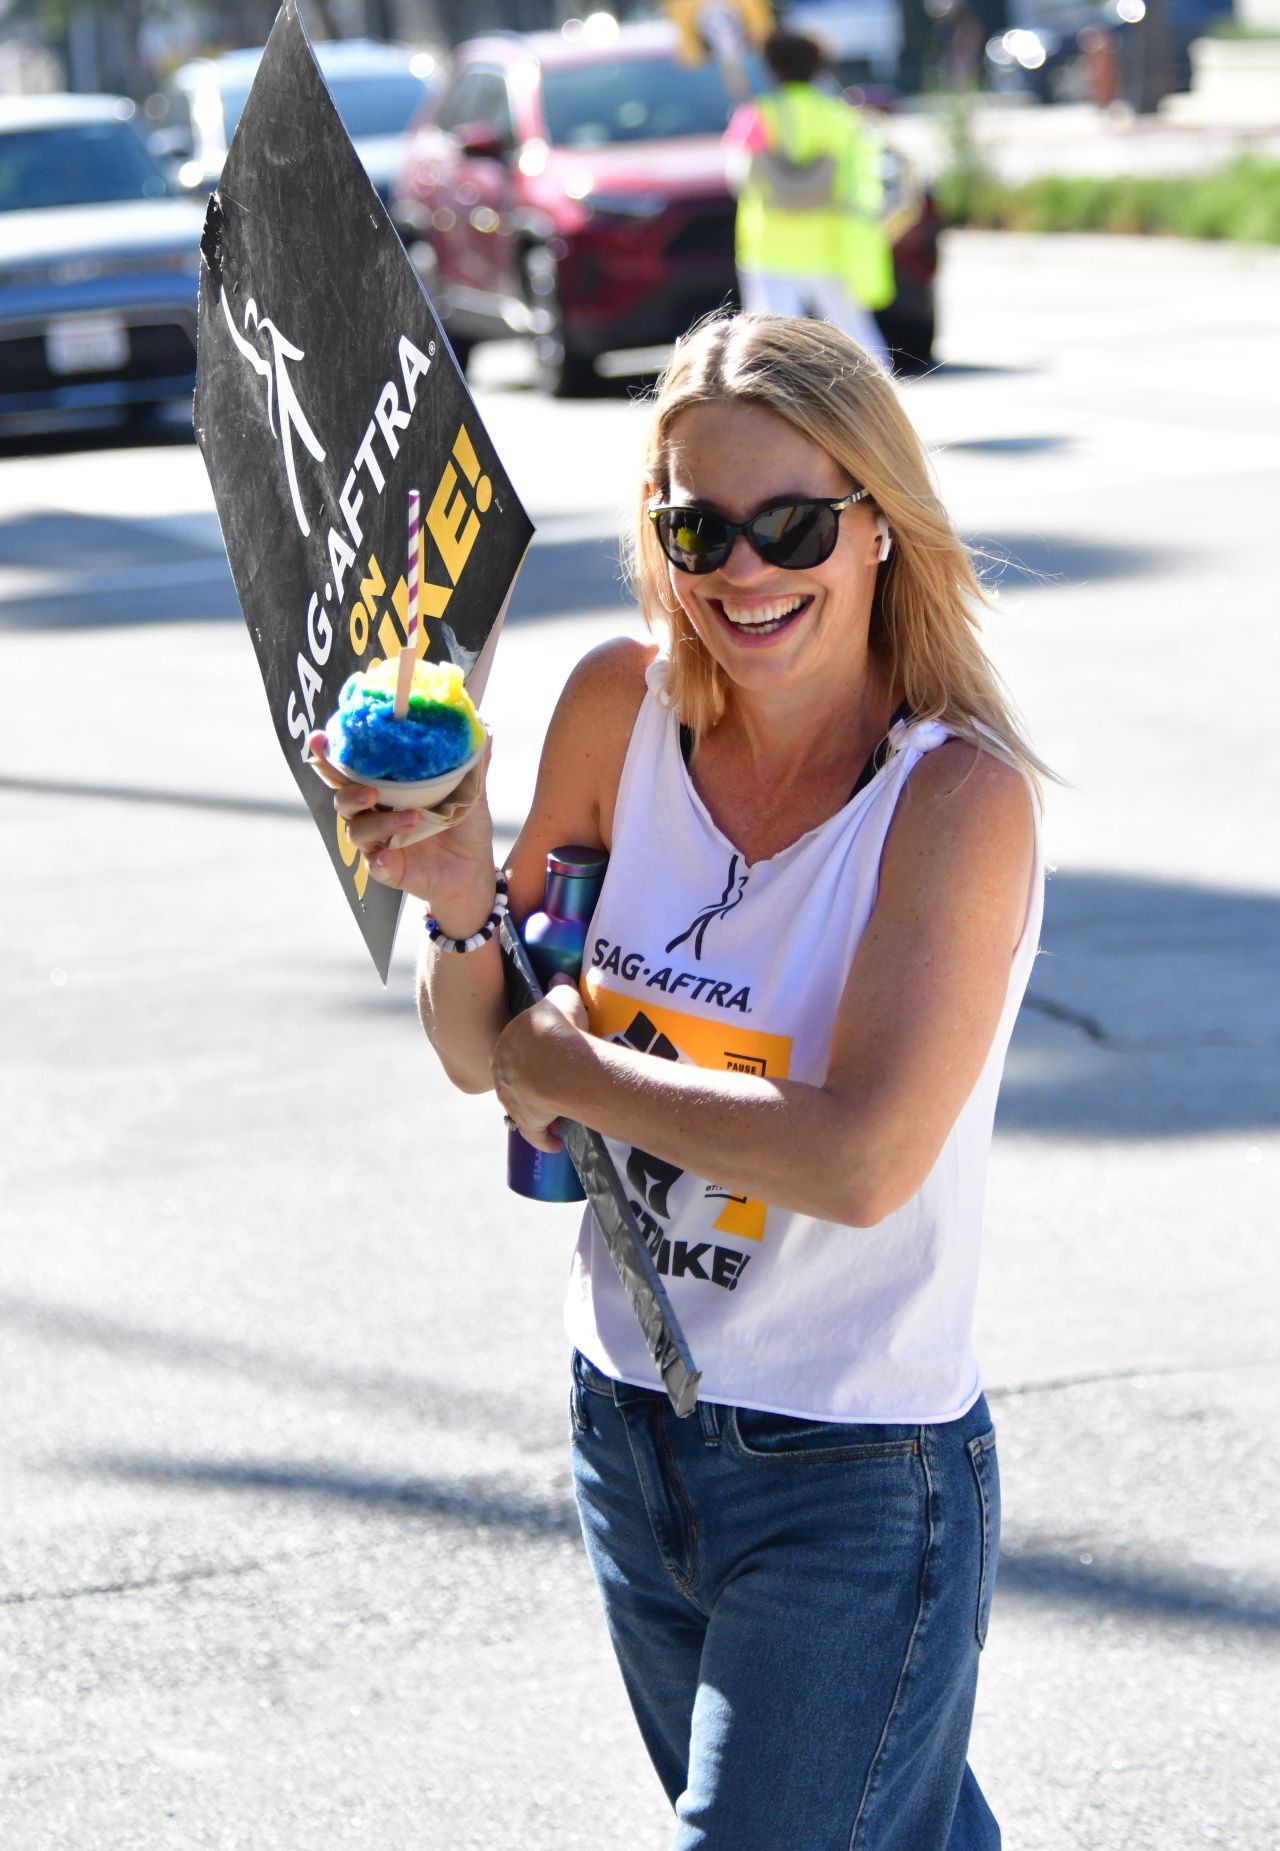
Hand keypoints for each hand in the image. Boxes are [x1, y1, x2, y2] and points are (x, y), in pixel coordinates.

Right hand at [308, 730, 495, 923]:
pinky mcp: (388, 869)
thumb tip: (484, 728)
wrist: (474, 871)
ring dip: (379, 823)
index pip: (351, 770)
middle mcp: (375, 813)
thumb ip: (471, 765)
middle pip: (343, 799)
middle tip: (372, 790)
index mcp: (388, 789)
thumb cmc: (463, 827)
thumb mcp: (470, 793)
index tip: (319, 738)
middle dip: (348, 790)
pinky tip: (389, 856)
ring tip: (412, 818)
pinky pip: (375, 865)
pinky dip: (380, 860)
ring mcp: (379, 842)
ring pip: (358, 831)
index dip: (329, 756)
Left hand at [492, 978, 589, 1152]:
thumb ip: (559, 987)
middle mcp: (501, 1071)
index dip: (528, 1053)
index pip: (512, 1048)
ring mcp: (511, 1098)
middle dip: (528, 1082)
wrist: (563, 1065)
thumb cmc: (561, 1030)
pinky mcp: (525, 1120)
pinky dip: (544, 1139)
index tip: (541, 1057)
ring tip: (554, 1112)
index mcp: (505, 1041)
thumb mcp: (563, 1000)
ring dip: (535, 1111)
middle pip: (513, 1077)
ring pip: (520, 1105)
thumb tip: (559, 974)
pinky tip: (555, 1143)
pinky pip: (534, 1133)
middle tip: (549, 1084)